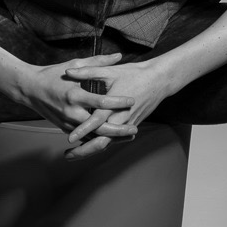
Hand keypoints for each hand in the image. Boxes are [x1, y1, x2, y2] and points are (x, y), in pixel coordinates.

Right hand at [18, 54, 135, 150]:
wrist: (29, 89)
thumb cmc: (53, 74)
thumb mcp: (75, 65)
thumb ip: (98, 62)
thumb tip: (119, 55)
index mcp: (75, 94)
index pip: (102, 102)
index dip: (118, 102)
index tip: (133, 100)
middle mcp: (71, 112)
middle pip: (99, 126)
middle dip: (118, 130)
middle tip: (135, 129)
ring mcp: (67, 123)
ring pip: (92, 136)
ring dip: (111, 137)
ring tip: (128, 136)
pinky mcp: (64, 128)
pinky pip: (84, 137)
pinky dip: (98, 138)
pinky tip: (112, 138)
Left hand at [60, 56, 174, 159]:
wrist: (159, 80)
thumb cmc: (134, 73)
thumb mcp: (110, 71)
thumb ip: (88, 72)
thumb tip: (68, 71)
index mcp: (113, 104)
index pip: (96, 121)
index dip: (83, 130)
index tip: (70, 138)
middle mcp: (120, 118)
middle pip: (102, 140)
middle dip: (85, 150)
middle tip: (68, 156)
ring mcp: (127, 124)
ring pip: (108, 143)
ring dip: (92, 150)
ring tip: (75, 155)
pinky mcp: (131, 125)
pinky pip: (115, 139)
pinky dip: (103, 144)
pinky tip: (91, 147)